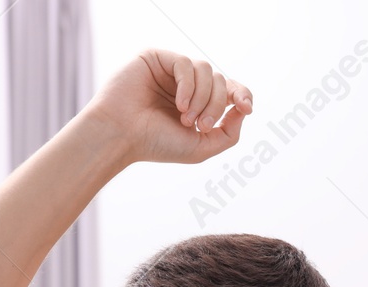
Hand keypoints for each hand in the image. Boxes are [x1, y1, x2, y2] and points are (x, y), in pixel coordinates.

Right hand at [80, 49, 252, 164]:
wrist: (121, 137)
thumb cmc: (156, 144)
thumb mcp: (201, 147)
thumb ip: (229, 132)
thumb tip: (244, 108)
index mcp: (197, 102)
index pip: (229, 89)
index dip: (242, 95)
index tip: (246, 108)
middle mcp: (186, 84)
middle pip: (221, 81)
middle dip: (215, 105)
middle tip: (198, 125)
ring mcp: (171, 70)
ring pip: (207, 70)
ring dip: (202, 98)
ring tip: (185, 118)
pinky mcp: (157, 57)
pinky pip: (186, 63)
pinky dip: (188, 86)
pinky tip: (179, 104)